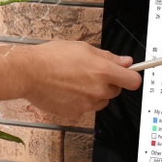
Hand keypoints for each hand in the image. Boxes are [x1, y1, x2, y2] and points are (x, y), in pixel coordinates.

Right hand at [19, 41, 141, 119]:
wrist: (29, 73)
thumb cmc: (51, 57)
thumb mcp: (83, 48)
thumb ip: (108, 57)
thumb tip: (125, 62)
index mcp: (103, 71)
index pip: (133, 81)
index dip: (131, 77)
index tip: (128, 74)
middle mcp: (98, 90)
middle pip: (116, 91)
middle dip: (108, 82)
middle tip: (90, 72)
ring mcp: (87, 104)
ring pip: (101, 101)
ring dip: (95, 93)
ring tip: (76, 81)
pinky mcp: (75, 113)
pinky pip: (85, 108)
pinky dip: (80, 101)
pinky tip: (67, 89)